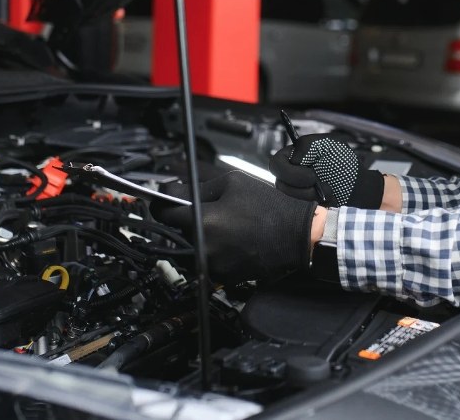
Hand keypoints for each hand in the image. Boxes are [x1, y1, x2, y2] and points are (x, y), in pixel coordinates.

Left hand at [151, 171, 315, 284]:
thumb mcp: (232, 183)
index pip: (163, 214)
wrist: (296, 236)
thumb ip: (196, 187)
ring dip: (196, 237)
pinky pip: (205, 261)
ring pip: (188, 249)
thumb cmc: (269, 208)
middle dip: (185, 220)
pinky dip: (211, 250)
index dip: (163, 204)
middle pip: (175, 233)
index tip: (165, 201)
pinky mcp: (222, 277)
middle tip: (207, 210)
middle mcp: (204, 248)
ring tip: (222, 226)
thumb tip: (172, 191)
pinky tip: (231, 240)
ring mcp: (213, 265)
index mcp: (203, 222)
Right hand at [269, 133, 383, 208]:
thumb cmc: (343, 162)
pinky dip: (312, 203)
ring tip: (326, 189)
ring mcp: (295, 191)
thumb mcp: (327, 144)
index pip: (276, 164)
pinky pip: (297, 207)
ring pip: (289, 197)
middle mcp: (290, 174)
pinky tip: (323, 197)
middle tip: (316, 181)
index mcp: (293, 156)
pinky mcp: (301, 204)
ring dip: (309, 194)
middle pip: (279, 183)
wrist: (356, 185)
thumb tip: (293, 160)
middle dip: (299, 184)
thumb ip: (306, 145)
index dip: (290, 171)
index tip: (311, 174)